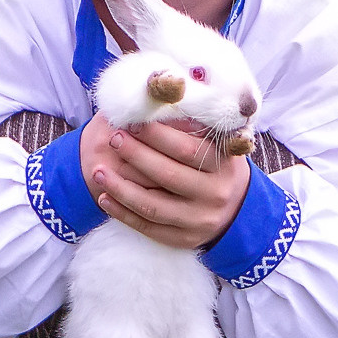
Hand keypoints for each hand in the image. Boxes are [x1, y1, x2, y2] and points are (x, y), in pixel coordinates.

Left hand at [80, 114, 250, 249]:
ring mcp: (200, 220)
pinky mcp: (185, 239)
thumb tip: (157, 98)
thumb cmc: (218, 166)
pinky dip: (123, 213)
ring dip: (120, 188)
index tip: (132, 122)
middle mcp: (214, 194)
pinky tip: (104, 198)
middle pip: (167, 175)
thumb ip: (194, 125)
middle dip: (136, 155)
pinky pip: (148, 227)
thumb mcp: (218, 143)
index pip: (186, 149)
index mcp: (224, 165)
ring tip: (99, 172)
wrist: (239, 209)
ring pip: (153, 206)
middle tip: (114, 139)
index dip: (156, 135)